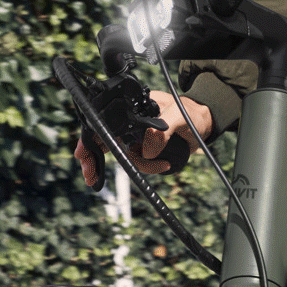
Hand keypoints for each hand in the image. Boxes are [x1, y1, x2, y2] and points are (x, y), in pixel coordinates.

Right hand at [75, 90, 213, 188]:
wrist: (204, 123)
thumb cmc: (192, 113)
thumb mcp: (179, 116)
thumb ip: (162, 131)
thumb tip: (147, 151)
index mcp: (132, 109)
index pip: (104, 122)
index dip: (90, 138)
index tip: (82, 154)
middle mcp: (130, 122)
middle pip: (104, 141)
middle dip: (95, 160)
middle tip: (90, 176)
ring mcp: (136, 136)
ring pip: (123, 156)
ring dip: (140, 166)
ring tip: (163, 165)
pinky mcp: (145, 148)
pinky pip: (136, 162)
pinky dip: (147, 169)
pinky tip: (164, 165)